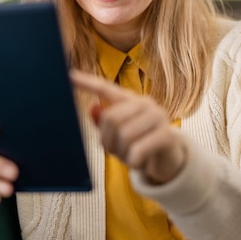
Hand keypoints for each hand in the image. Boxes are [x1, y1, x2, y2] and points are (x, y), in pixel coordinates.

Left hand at [70, 69, 186, 183]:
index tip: (70, 76)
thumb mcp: (119, 136)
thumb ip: (104, 123)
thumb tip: (92, 108)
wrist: (170, 161)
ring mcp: (158, 117)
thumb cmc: (140, 146)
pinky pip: (139, 149)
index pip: (105, 88)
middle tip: (114, 151)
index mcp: (129, 100)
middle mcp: (144, 103)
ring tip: (130, 157)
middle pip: (111, 118)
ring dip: (122, 153)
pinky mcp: (167, 134)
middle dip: (107, 141)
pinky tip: (139, 163)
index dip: (87, 83)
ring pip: (124, 135)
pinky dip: (134, 161)